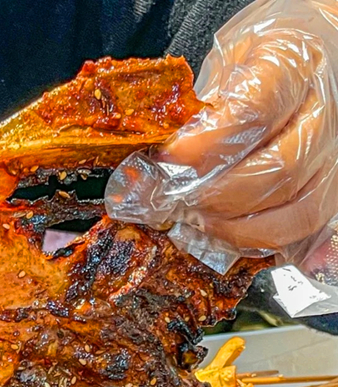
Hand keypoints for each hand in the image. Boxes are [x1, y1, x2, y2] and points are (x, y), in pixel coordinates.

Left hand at [106, 0, 337, 286]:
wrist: (302, 58)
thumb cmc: (254, 65)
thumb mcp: (220, 67)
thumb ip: (197, 111)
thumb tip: (155, 164)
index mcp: (293, 65)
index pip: (254, 113)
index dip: (205, 146)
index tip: (167, 160)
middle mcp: (326, 109)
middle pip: (278, 168)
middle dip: (216, 195)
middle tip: (176, 200)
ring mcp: (334, 153)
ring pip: (298, 207)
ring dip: (236, 226)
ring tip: (197, 220)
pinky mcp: (331, 186)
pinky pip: (304, 227)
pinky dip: (261, 240)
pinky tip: (225, 233)